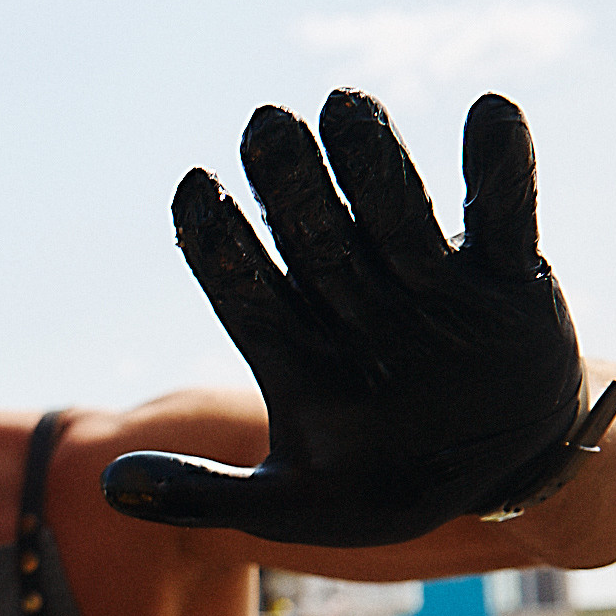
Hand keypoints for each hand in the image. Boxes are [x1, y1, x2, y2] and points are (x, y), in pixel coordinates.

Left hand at [103, 90, 615, 546]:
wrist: (497, 477)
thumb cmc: (382, 488)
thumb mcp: (291, 508)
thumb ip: (202, 496)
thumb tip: (109, 485)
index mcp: (291, 347)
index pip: (243, 286)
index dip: (218, 240)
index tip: (193, 189)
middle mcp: (350, 300)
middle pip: (313, 235)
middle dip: (288, 184)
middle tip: (263, 125)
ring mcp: (426, 281)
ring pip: (395, 211)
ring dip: (372, 162)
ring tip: (345, 107)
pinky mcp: (506, 276)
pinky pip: (504, 214)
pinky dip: (501, 167)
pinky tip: (490, 112)